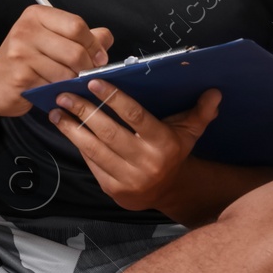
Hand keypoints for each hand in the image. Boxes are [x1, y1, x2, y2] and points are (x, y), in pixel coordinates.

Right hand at [0, 5, 112, 117]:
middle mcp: (26, 30)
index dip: (94, 45)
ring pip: (67, 72)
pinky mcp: (20, 76)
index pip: (77, 25)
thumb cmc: (25, 60)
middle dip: (88, 68)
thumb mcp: (51, 41)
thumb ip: (81, 37)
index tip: (99, 58)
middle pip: (75, 50)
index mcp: (37, 15)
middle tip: (87, 75)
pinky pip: (54, 86)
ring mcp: (20, 53)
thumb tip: (106, 38)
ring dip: (73, 82)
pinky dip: (60, 91)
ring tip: (69, 83)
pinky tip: (55, 91)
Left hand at [49, 79, 221, 211]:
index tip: (93, 82)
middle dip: (83, 111)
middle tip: (64, 94)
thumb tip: (214, 92)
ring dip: (72, 129)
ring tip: (57, 111)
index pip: (134, 116)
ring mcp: (128, 177)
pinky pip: (91, 163)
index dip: (113, 98)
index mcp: (163, 143)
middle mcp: (145, 161)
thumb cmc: (173, 152)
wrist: (168, 190)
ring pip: (94, 149)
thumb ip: (199, 112)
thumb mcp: (188, 132)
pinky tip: (67, 129)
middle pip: (108, 132)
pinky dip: (78, 145)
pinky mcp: (113, 188)